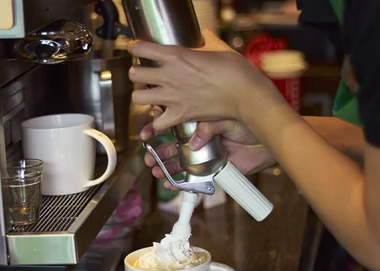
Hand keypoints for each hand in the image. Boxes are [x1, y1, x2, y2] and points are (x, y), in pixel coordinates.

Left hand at [127, 30, 277, 130]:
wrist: (245, 94)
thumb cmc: (235, 70)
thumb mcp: (217, 47)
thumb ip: (205, 41)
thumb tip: (203, 36)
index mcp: (176, 55)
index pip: (142, 48)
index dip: (136, 47)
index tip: (136, 49)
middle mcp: (169, 75)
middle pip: (135, 73)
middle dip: (137, 72)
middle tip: (144, 74)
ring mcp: (173, 97)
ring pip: (138, 97)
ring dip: (142, 95)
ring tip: (149, 95)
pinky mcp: (181, 115)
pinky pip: (157, 124)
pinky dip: (156, 125)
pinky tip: (160, 121)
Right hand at [142, 116, 276, 189]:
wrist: (270, 142)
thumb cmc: (251, 125)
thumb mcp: (227, 119)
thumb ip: (209, 127)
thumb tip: (194, 143)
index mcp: (201, 122)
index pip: (175, 125)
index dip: (160, 128)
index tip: (148, 132)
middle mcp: (201, 140)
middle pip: (174, 147)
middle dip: (159, 152)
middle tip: (147, 157)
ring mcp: (206, 156)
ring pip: (181, 163)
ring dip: (166, 168)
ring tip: (154, 170)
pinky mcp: (214, 171)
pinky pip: (195, 179)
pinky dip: (182, 183)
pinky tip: (170, 184)